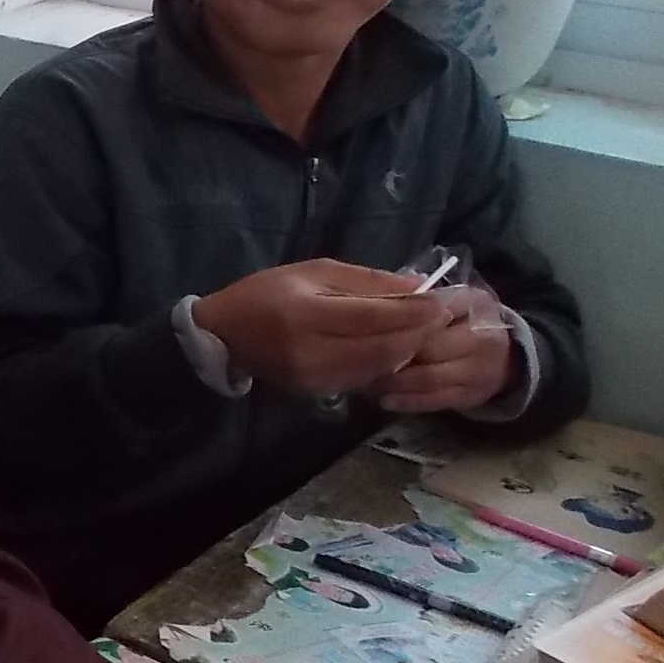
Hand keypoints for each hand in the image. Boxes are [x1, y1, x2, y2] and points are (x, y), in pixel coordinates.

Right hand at [193, 260, 446, 396]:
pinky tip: (393, 352)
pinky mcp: (314, 391)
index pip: (372, 317)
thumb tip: (416, 288)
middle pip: (381, 348)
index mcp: (306, 313)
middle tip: (438, 320)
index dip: (411, 312)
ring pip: (376, 369)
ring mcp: (312, 376)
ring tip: (421, 334)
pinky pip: (362, 380)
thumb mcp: (313, 271)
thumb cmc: (267, 292)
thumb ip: (365, 281)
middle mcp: (310, 350)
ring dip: (405, 352)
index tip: (439, 303)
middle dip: (416, 334)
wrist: (224, 334)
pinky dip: (384, 366)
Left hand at [375, 285, 515, 412]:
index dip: (397, 321)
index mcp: (474, 302)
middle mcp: (482, 335)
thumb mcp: (447, 302)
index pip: (431, 310)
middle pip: (428, 346)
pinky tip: (384, 399)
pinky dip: (407, 401)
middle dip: (390, 354)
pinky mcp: (472, 395)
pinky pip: (435, 400)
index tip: (365, 327)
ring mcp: (480, 368)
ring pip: (429, 377)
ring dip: (395, 382)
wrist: (504, 357)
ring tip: (367, 380)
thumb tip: (376, 301)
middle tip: (358, 359)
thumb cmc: (461, 324)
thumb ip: (415, 300)